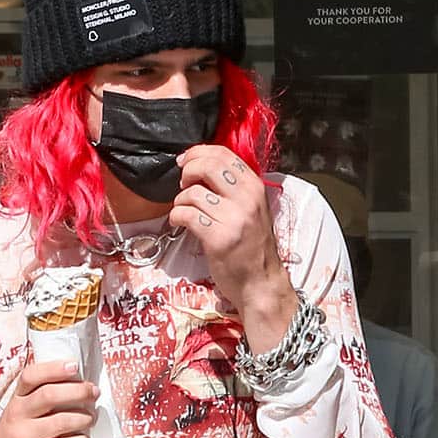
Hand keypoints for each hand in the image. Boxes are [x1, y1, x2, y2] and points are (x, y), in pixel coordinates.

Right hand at [0, 360, 97, 437]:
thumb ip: (39, 403)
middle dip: (78, 391)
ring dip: (84, 419)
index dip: (54, 369)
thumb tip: (77, 389)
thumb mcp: (18, 416)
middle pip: (49, 395)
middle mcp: (18, 415)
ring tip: (90, 419)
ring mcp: (24, 436)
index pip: (31, 376)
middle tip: (93, 393)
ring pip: (62, 421)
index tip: (74, 366)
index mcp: (15, 401)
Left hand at [171, 143, 296, 346]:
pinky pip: (186, 214)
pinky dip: (176, 216)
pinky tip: (179, 223)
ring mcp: (233, 219)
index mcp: (255, 188)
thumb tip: (201, 167)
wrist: (261, 284)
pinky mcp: (218, 238)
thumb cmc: (253, 249)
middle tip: (183, 184)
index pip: (223, 154)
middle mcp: (246, 200)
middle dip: (187, 171)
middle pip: (207, 165)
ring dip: (180, 200)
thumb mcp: (252, 210)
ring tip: (184, 211)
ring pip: (193, 193)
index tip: (186, 162)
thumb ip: (234, 189)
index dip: (198, 153)